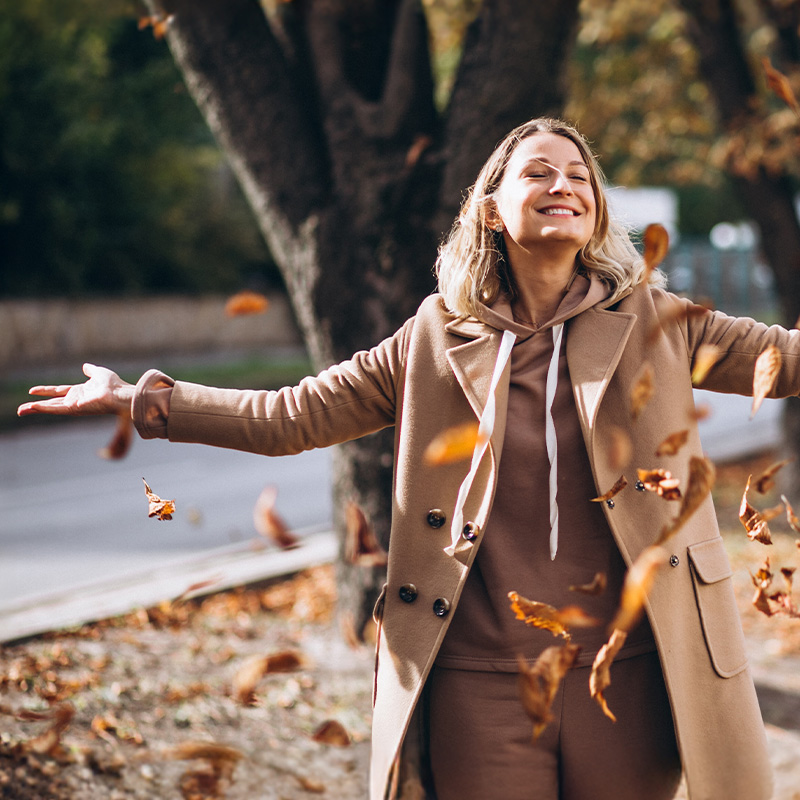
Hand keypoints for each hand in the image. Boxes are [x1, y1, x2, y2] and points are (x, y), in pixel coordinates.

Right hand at [17, 363, 134, 418]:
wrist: (120, 393)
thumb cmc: (113, 384)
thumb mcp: (98, 373)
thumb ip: (90, 370)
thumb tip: (85, 366)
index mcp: (80, 391)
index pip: (58, 391)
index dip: (45, 391)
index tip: (32, 391)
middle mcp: (75, 400)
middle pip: (52, 403)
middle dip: (36, 405)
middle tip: (21, 409)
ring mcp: (74, 405)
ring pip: (51, 407)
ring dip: (35, 409)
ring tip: (21, 411)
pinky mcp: (74, 408)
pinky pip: (56, 408)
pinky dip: (43, 408)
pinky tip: (32, 407)